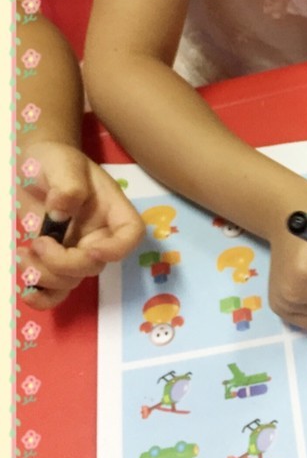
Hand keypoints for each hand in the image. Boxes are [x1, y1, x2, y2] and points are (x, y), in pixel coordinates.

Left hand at [17, 141, 144, 309]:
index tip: (91, 250)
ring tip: (23, 254)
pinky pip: (55, 290)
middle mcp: (98, 234)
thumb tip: (60, 210)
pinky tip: (28, 289)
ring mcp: (76, 250)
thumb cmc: (54, 161)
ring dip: (46, 275)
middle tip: (38, 243)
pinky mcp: (54, 261)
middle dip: (64, 263)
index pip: (131, 233)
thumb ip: (68, 185)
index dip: (117, 248)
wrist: (33, 167)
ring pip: (72, 280)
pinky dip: (42, 296)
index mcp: (111, 209)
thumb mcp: (63, 164)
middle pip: (95, 265)